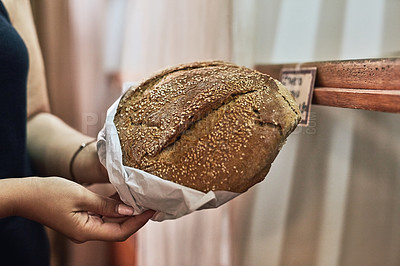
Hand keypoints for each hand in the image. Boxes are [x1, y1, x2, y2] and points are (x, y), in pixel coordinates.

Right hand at [12, 177, 153, 242]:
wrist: (25, 195)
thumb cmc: (50, 193)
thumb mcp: (81, 196)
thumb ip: (106, 204)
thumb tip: (129, 209)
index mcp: (87, 232)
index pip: (121, 232)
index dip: (139, 222)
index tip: (152, 209)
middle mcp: (87, 233)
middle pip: (118, 228)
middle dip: (136, 216)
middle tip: (151, 201)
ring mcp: (84, 227)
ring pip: (111, 221)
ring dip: (125, 210)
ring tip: (141, 196)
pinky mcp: (81, 219)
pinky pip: (102, 215)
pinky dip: (113, 207)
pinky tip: (122, 194)